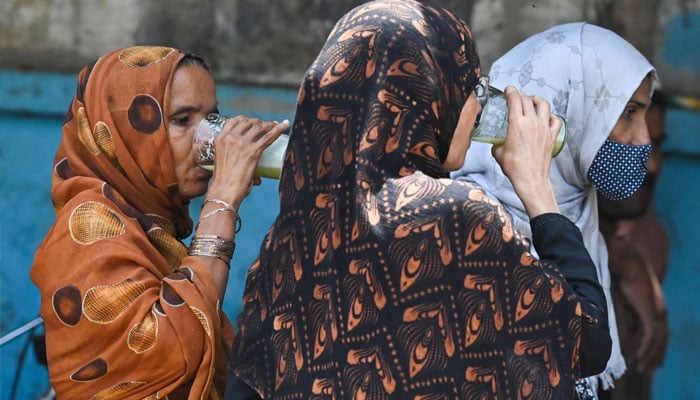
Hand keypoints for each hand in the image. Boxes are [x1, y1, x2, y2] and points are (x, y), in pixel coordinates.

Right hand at [206, 116, 289, 207]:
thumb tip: (258, 179)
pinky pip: (268, 137)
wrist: (224, 190)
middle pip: (248, 122)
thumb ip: (238, 164)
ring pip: (259, 127)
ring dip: (269, 124)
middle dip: (259, 122)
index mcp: (220, 139)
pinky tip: (285, 125)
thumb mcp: (224, 163)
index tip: (252, 121)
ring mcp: (242, 143)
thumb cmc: (224, 183)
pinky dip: (278, 129)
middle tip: (267, 125)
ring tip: (277, 125)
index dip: (245, 119)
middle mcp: (230, 138)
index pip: (234, 121)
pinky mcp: (253, 151)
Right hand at [491, 86, 560, 216]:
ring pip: (543, 105)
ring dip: (536, 99)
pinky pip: (555, 119)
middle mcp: (531, 123)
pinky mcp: (552, 136)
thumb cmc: (515, 168)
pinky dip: (551, 115)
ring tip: (532, 100)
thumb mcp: (498, 153)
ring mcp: (544, 128)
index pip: (514, 99)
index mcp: (516, 124)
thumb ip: (497, 143)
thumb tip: (497, 142)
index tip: (508, 90)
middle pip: (527, 99)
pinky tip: (546, 117)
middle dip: (520, 94)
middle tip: (516, 95)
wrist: (530, 179)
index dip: (510, 91)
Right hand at [608, 237, 668, 372]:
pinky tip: (639, 359)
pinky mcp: (651, 314)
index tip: (648, 356)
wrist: (626, 262)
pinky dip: (645, 349)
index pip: (659, 331)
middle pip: (663, 339)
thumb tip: (616, 327)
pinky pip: (650, 337)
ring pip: (658, 341)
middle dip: (657, 355)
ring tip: (642, 368)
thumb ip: (622, 314)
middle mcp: (660, 310)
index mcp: (654, 305)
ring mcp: (658, 312)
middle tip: (650, 368)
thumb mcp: (620, 299)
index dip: (655, 345)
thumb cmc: (620, 275)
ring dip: (651, 356)